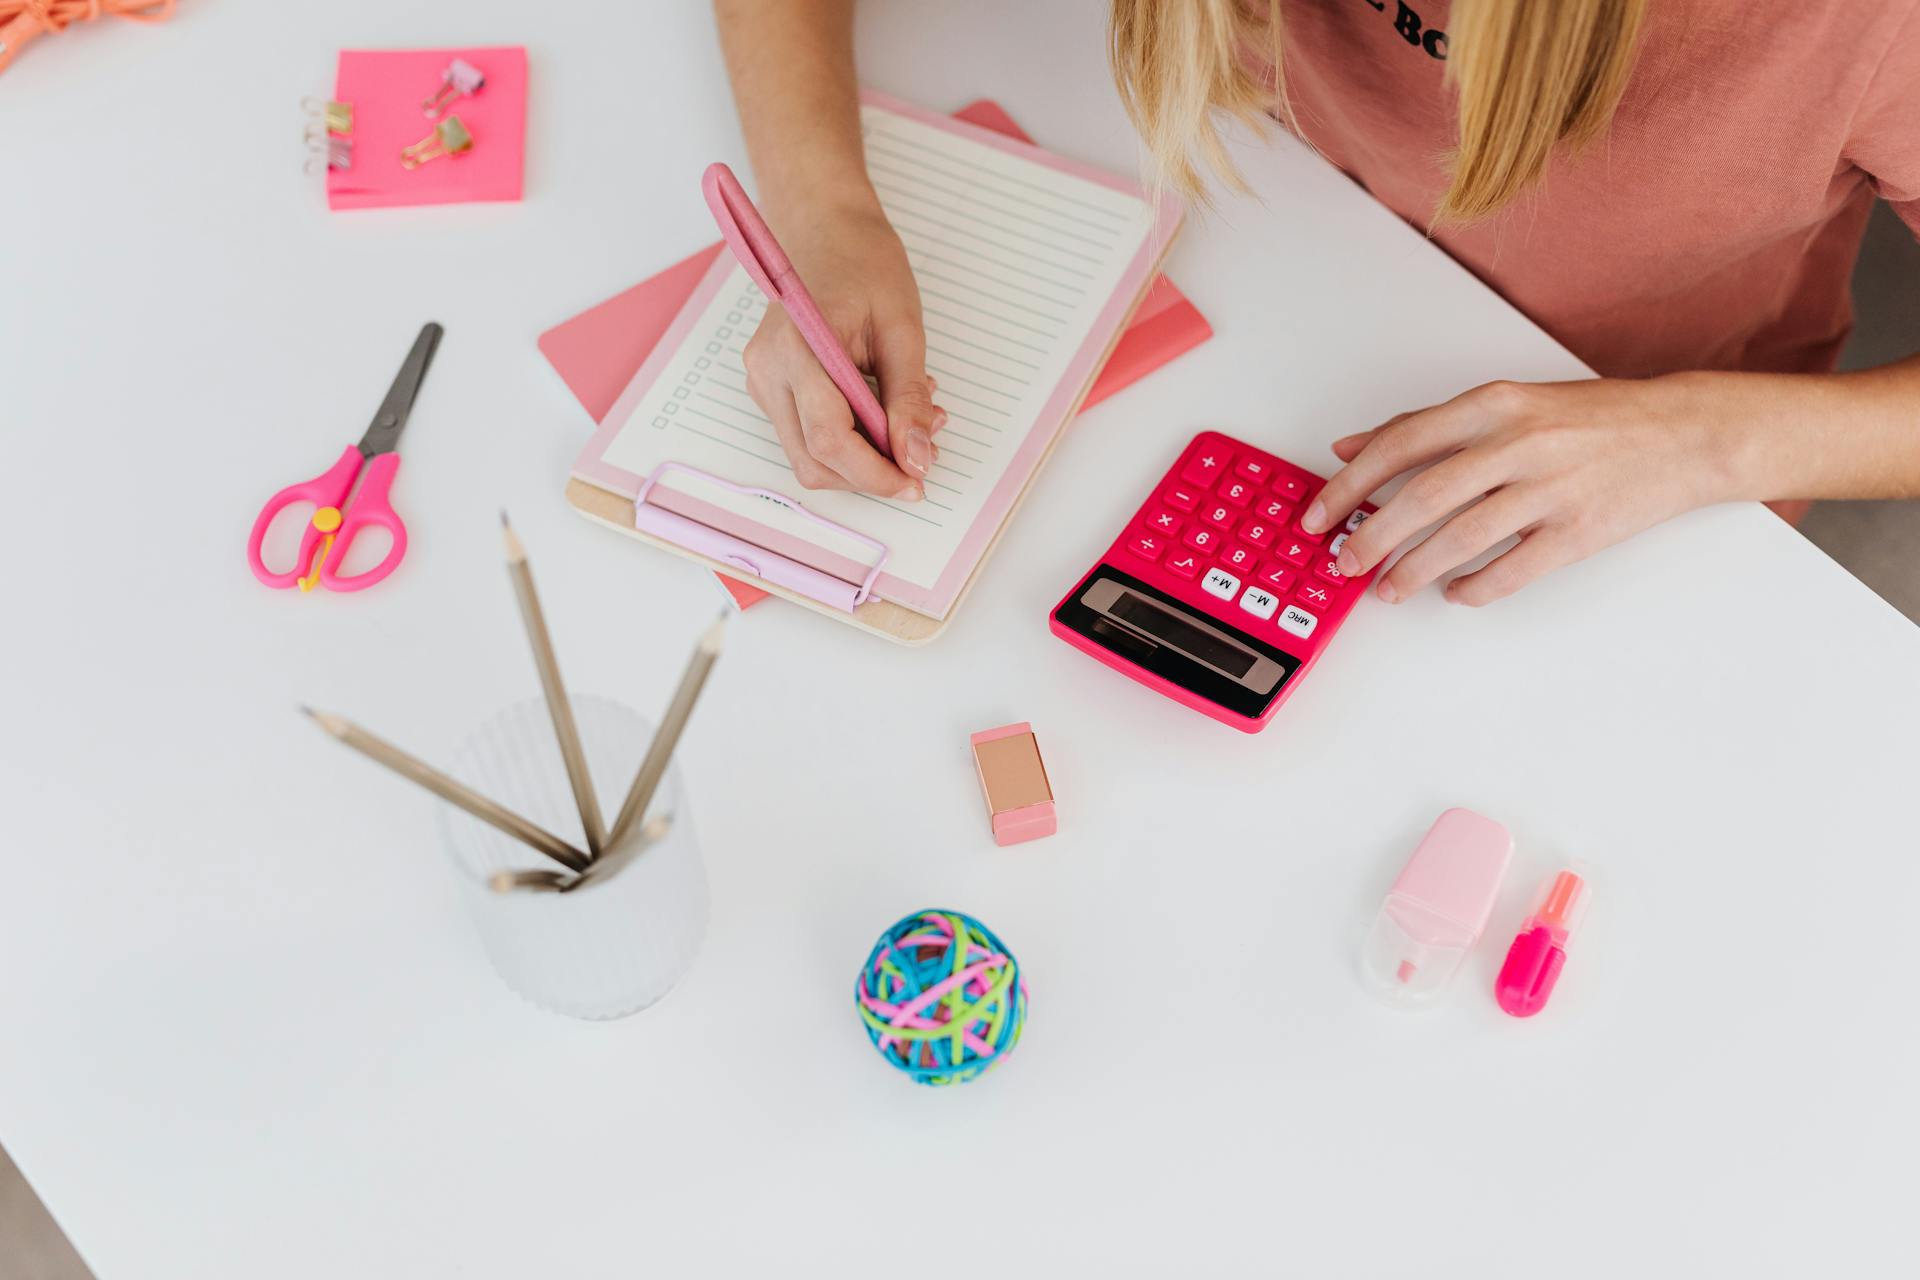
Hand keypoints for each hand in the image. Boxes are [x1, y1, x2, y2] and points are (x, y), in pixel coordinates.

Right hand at [741, 198, 944, 498]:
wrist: (825, 228)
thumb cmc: (864, 264)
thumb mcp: (903, 329)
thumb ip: (909, 399)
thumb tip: (917, 458)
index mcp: (797, 348)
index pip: (830, 439)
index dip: (876, 473)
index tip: (916, 482)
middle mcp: (768, 370)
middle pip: (814, 460)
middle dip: (870, 474)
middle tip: (921, 458)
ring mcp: (763, 381)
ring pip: (809, 457)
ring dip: (861, 460)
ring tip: (909, 425)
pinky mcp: (770, 388)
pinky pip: (806, 436)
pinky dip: (847, 440)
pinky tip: (881, 412)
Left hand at [1301, 375, 1741, 604]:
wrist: (1684, 433)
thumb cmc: (1593, 419)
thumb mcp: (1507, 404)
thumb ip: (1429, 426)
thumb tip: (1353, 447)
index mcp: (1494, 404)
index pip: (1400, 444)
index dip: (1351, 484)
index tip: (1319, 513)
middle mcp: (1519, 442)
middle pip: (1423, 496)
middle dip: (1372, 537)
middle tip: (1343, 562)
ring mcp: (1551, 488)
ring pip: (1461, 538)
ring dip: (1414, 570)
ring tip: (1388, 588)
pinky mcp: (1579, 531)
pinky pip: (1512, 570)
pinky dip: (1475, 587)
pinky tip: (1456, 594)